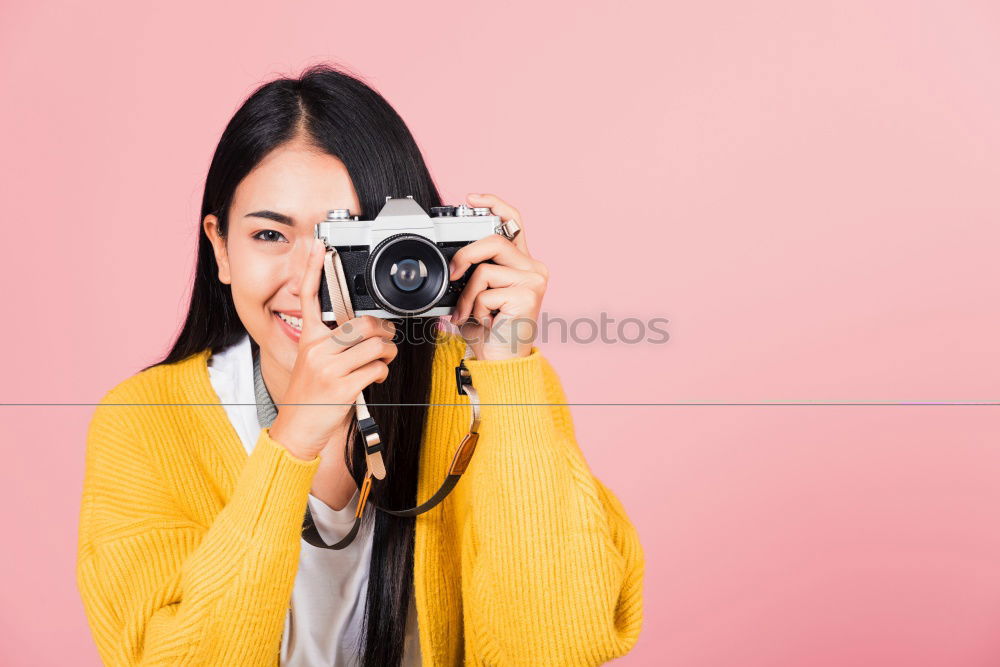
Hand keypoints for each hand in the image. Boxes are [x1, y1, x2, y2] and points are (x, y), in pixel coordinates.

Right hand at [270, 238, 397, 459]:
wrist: (297, 429)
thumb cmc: (308, 395)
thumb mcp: (312, 362)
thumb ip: (331, 343)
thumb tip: (363, 330)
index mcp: (308, 339)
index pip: (310, 297)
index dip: (314, 269)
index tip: (320, 247)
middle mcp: (317, 349)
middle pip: (363, 323)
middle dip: (384, 331)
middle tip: (387, 337)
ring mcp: (329, 368)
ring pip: (376, 346)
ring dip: (388, 354)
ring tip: (382, 360)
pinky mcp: (343, 386)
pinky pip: (377, 368)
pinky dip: (382, 372)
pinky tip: (374, 377)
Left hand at [448, 193, 548, 360]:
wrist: (501, 362)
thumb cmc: (490, 330)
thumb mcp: (477, 294)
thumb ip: (473, 272)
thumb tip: (451, 260)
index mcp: (522, 263)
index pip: (514, 222)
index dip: (495, 204)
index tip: (472, 198)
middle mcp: (534, 268)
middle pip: (494, 240)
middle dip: (465, 256)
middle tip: (453, 275)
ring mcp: (534, 281)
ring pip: (485, 268)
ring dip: (468, 294)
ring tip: (470, 313)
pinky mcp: (528, 296)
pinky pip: (486, 291)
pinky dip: (475, 308)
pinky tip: (485, 322)